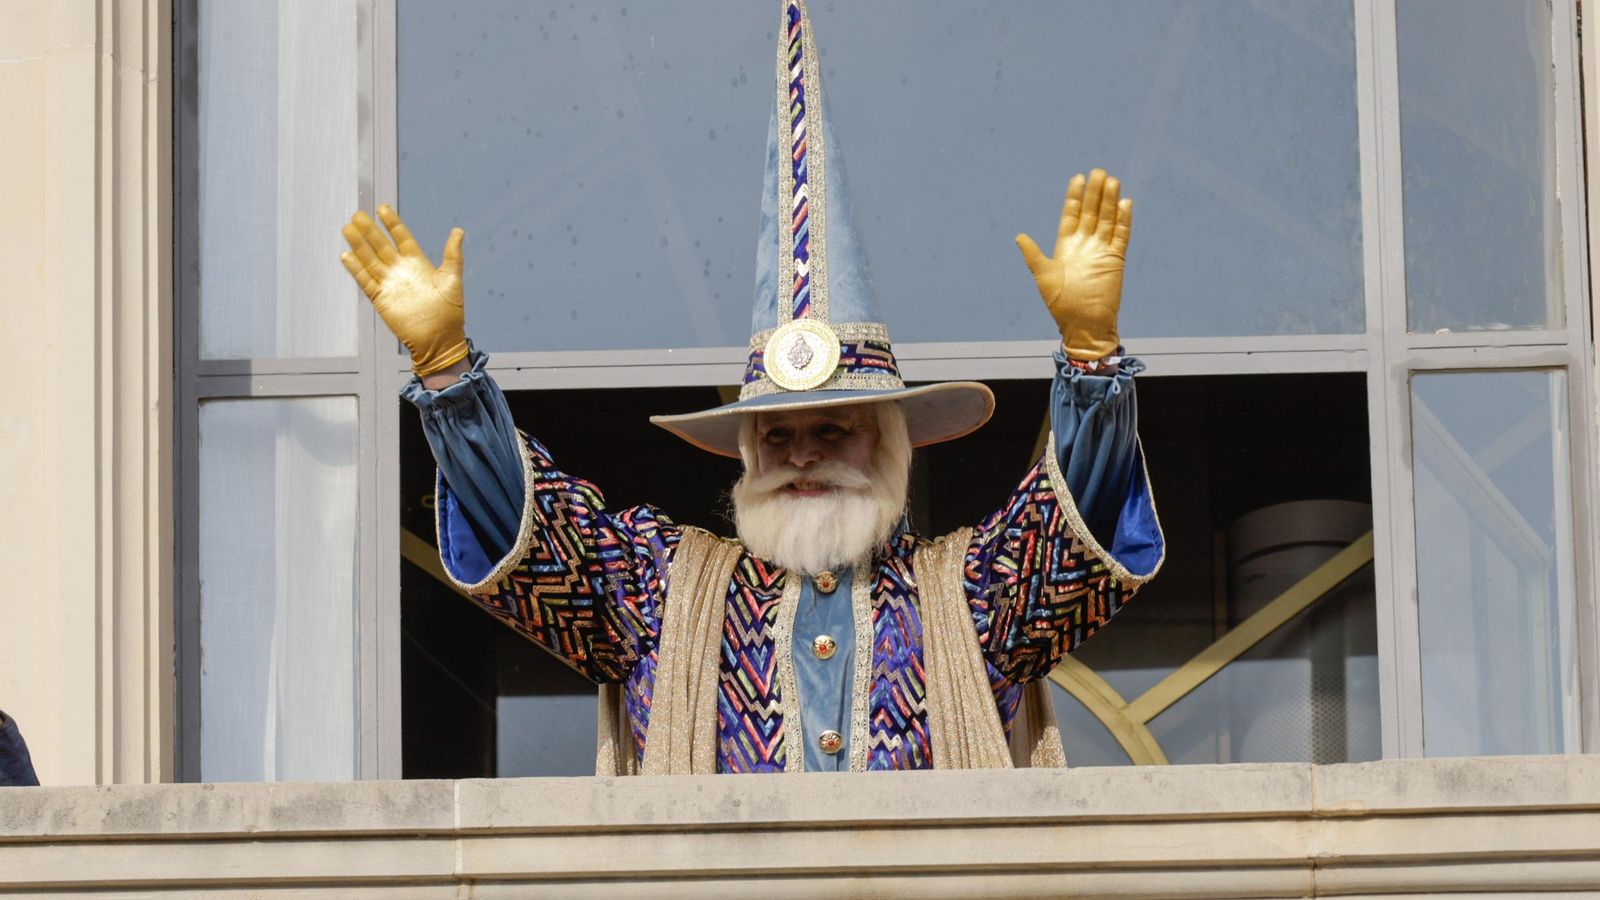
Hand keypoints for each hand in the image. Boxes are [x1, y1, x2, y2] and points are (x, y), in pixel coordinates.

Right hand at [339, 205, 468, 375]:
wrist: (440, 340)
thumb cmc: (450, 312)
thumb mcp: (452, 279)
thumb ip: (453, 255)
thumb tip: (458, 231)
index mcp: (418, 264)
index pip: (402, 238)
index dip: (392, 224)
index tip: (383, 208)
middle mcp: (401, 271)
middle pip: (381, 246)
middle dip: (370, 230)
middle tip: (357, 214)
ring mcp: (390, 284)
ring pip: (370, 260)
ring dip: (359, 245)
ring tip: (348, 228)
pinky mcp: (381, 299)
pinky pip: (366, 281)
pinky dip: (356, 269)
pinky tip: (346, 255)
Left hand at [1015, 169, 1131, 360]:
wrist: (1083, 324)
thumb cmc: (1060, 304)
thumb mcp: (1044, 276)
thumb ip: (1033, 255)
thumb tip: (1019, 236)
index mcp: (1065, 246)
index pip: (1070, 215)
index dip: (1074, 197)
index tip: (1077, 178)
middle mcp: (1084, 244)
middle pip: (1090, 212)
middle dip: (1093, 193)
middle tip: (1097, 172)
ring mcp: (1101, 250)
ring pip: (1107, 219)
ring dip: (1109, 201)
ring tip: (1112, 180)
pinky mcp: (1116, 259)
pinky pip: (1121, 235)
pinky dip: (1123, 220)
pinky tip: (1124, 203)